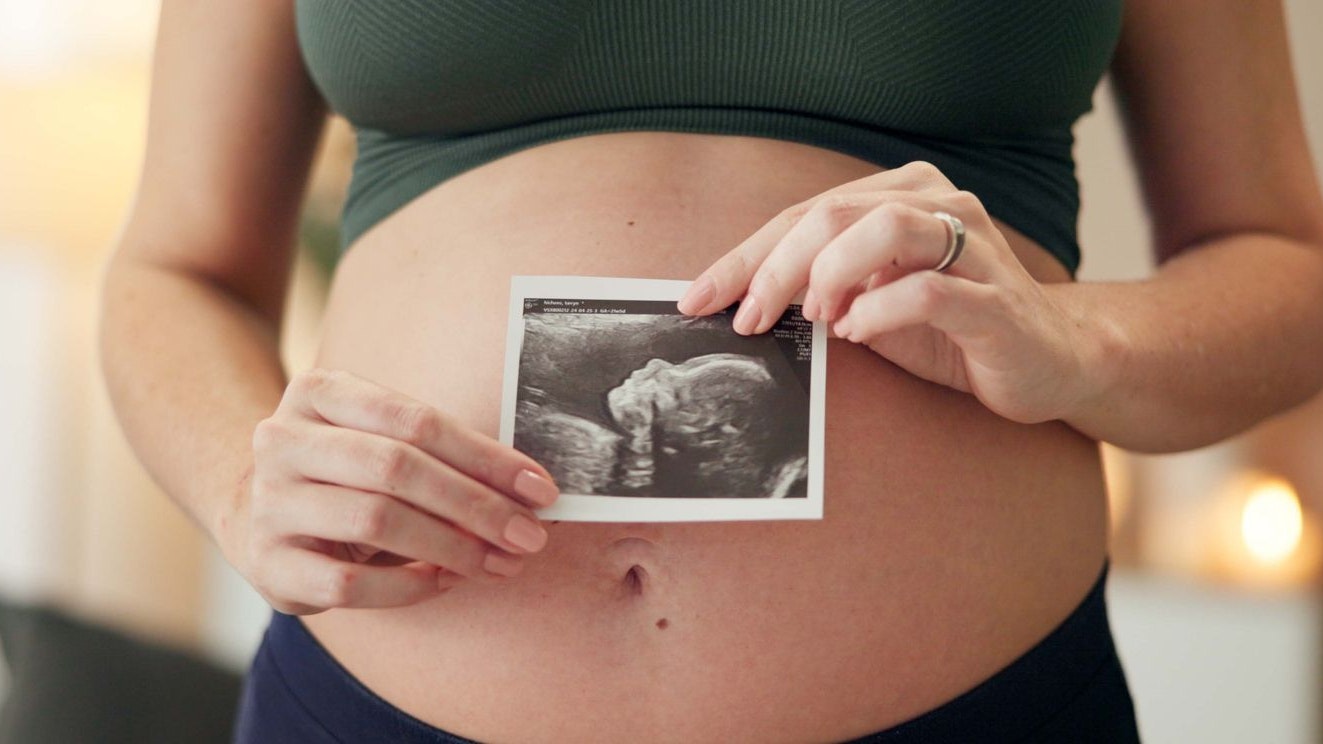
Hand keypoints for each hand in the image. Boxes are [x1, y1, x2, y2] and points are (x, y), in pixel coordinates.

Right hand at [224, 368, 560, 614]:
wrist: (253, 510)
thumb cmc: (342, 470)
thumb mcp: (376, 438)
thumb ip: (438, 453)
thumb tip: (524, 492)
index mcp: (317, 391)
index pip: (415, 419)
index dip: (485, 456)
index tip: (540, 489)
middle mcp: (282, 440)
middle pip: (397, 467)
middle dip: (476, 505)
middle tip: (529, 535)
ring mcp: (268, 502)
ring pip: (376, 521)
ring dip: (452, 546)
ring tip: (497, 562)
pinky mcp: (267, 563)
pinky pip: (349, 583)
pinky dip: (407, 586)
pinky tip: (443, 582)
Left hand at [677, 161, 1098, 424]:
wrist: (1048, 362)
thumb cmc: (948, 331)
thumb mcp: (871, 304)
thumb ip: (819, 290)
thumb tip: (739, 301)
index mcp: (903, 195)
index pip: (805, 213)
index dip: (745, 257)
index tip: (698, 298)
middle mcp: (940, 206)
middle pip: (835, 212)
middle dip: (776, 267)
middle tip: (749, 319)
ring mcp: (975, 247)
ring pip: (885, 227)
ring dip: (831, 273)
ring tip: (815, 319)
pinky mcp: (997, 299)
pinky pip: (930, 289)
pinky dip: (881, 310)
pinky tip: (859, 333)